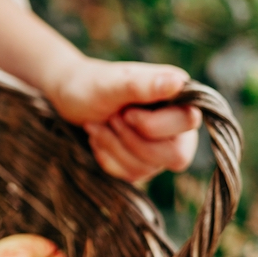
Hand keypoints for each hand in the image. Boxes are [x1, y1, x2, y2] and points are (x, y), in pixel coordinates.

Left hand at [44, 58, 200, 184]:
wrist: (69, 96)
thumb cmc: (91, 85)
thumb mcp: (111, 84)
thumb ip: (143, 84)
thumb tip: (178, 81)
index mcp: (179, 95)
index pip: (188, 122)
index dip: (151, 125)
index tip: (124, 113)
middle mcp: (178, 122)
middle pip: (176, 156)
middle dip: (131, 141)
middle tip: (110, 119)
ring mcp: (163, 144)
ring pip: (150, 168)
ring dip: (115, 147)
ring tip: (98, 125)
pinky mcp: (145, 161)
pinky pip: (133, 175)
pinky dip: (108, 158)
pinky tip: (98, 138)